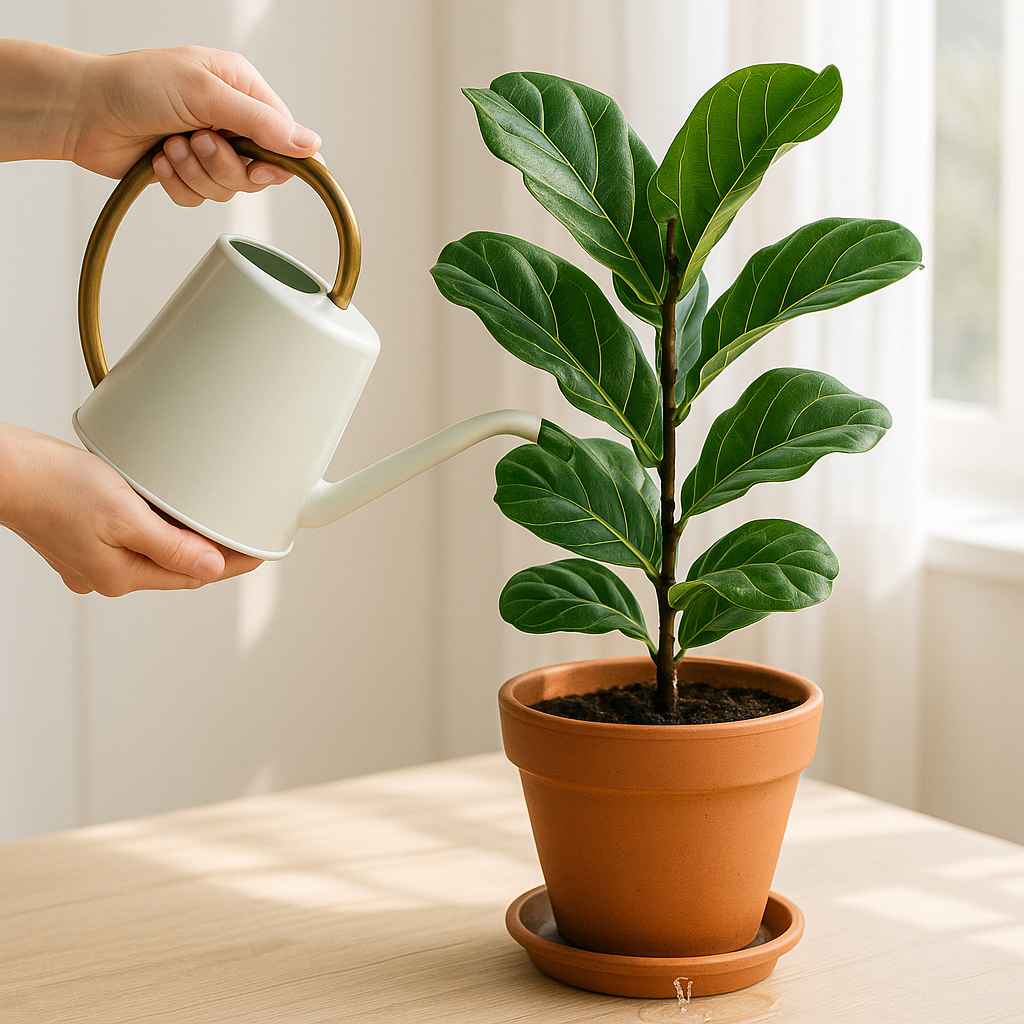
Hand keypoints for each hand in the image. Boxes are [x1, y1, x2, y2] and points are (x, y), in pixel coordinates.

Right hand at [0, 423, 261, 595]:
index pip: (194, 576)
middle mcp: (106, 575)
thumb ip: (173, 547)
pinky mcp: (81, 541)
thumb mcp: (126, 515)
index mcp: (121, 576)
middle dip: (211, 553)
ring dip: (183, 540)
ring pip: (154, 554)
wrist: (5, 470)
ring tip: (211, 523)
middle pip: (176, 568)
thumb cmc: (56, 486)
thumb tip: (214, 568)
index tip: (260, 553)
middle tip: (243, 535)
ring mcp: (91, 561)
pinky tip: (164, 514)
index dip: (232, 563)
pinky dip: (155, 530)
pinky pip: (132, 541)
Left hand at [69, 45, 320, 205]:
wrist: (81, 109)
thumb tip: (311, 145)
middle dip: (224, 165)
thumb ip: (262, 122)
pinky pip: (200, 199)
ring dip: (196, 173)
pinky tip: (159, 161)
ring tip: (170, 147)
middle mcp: (228, 119)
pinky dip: (178, 185)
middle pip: (258, 171)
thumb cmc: (133, 84)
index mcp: (241, 89)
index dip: (277, 160)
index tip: (259, 168)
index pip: (285, 136)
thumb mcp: (206, 94)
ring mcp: (207, 148)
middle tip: (197, 143)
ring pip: (228, 189)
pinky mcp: (185, 172)